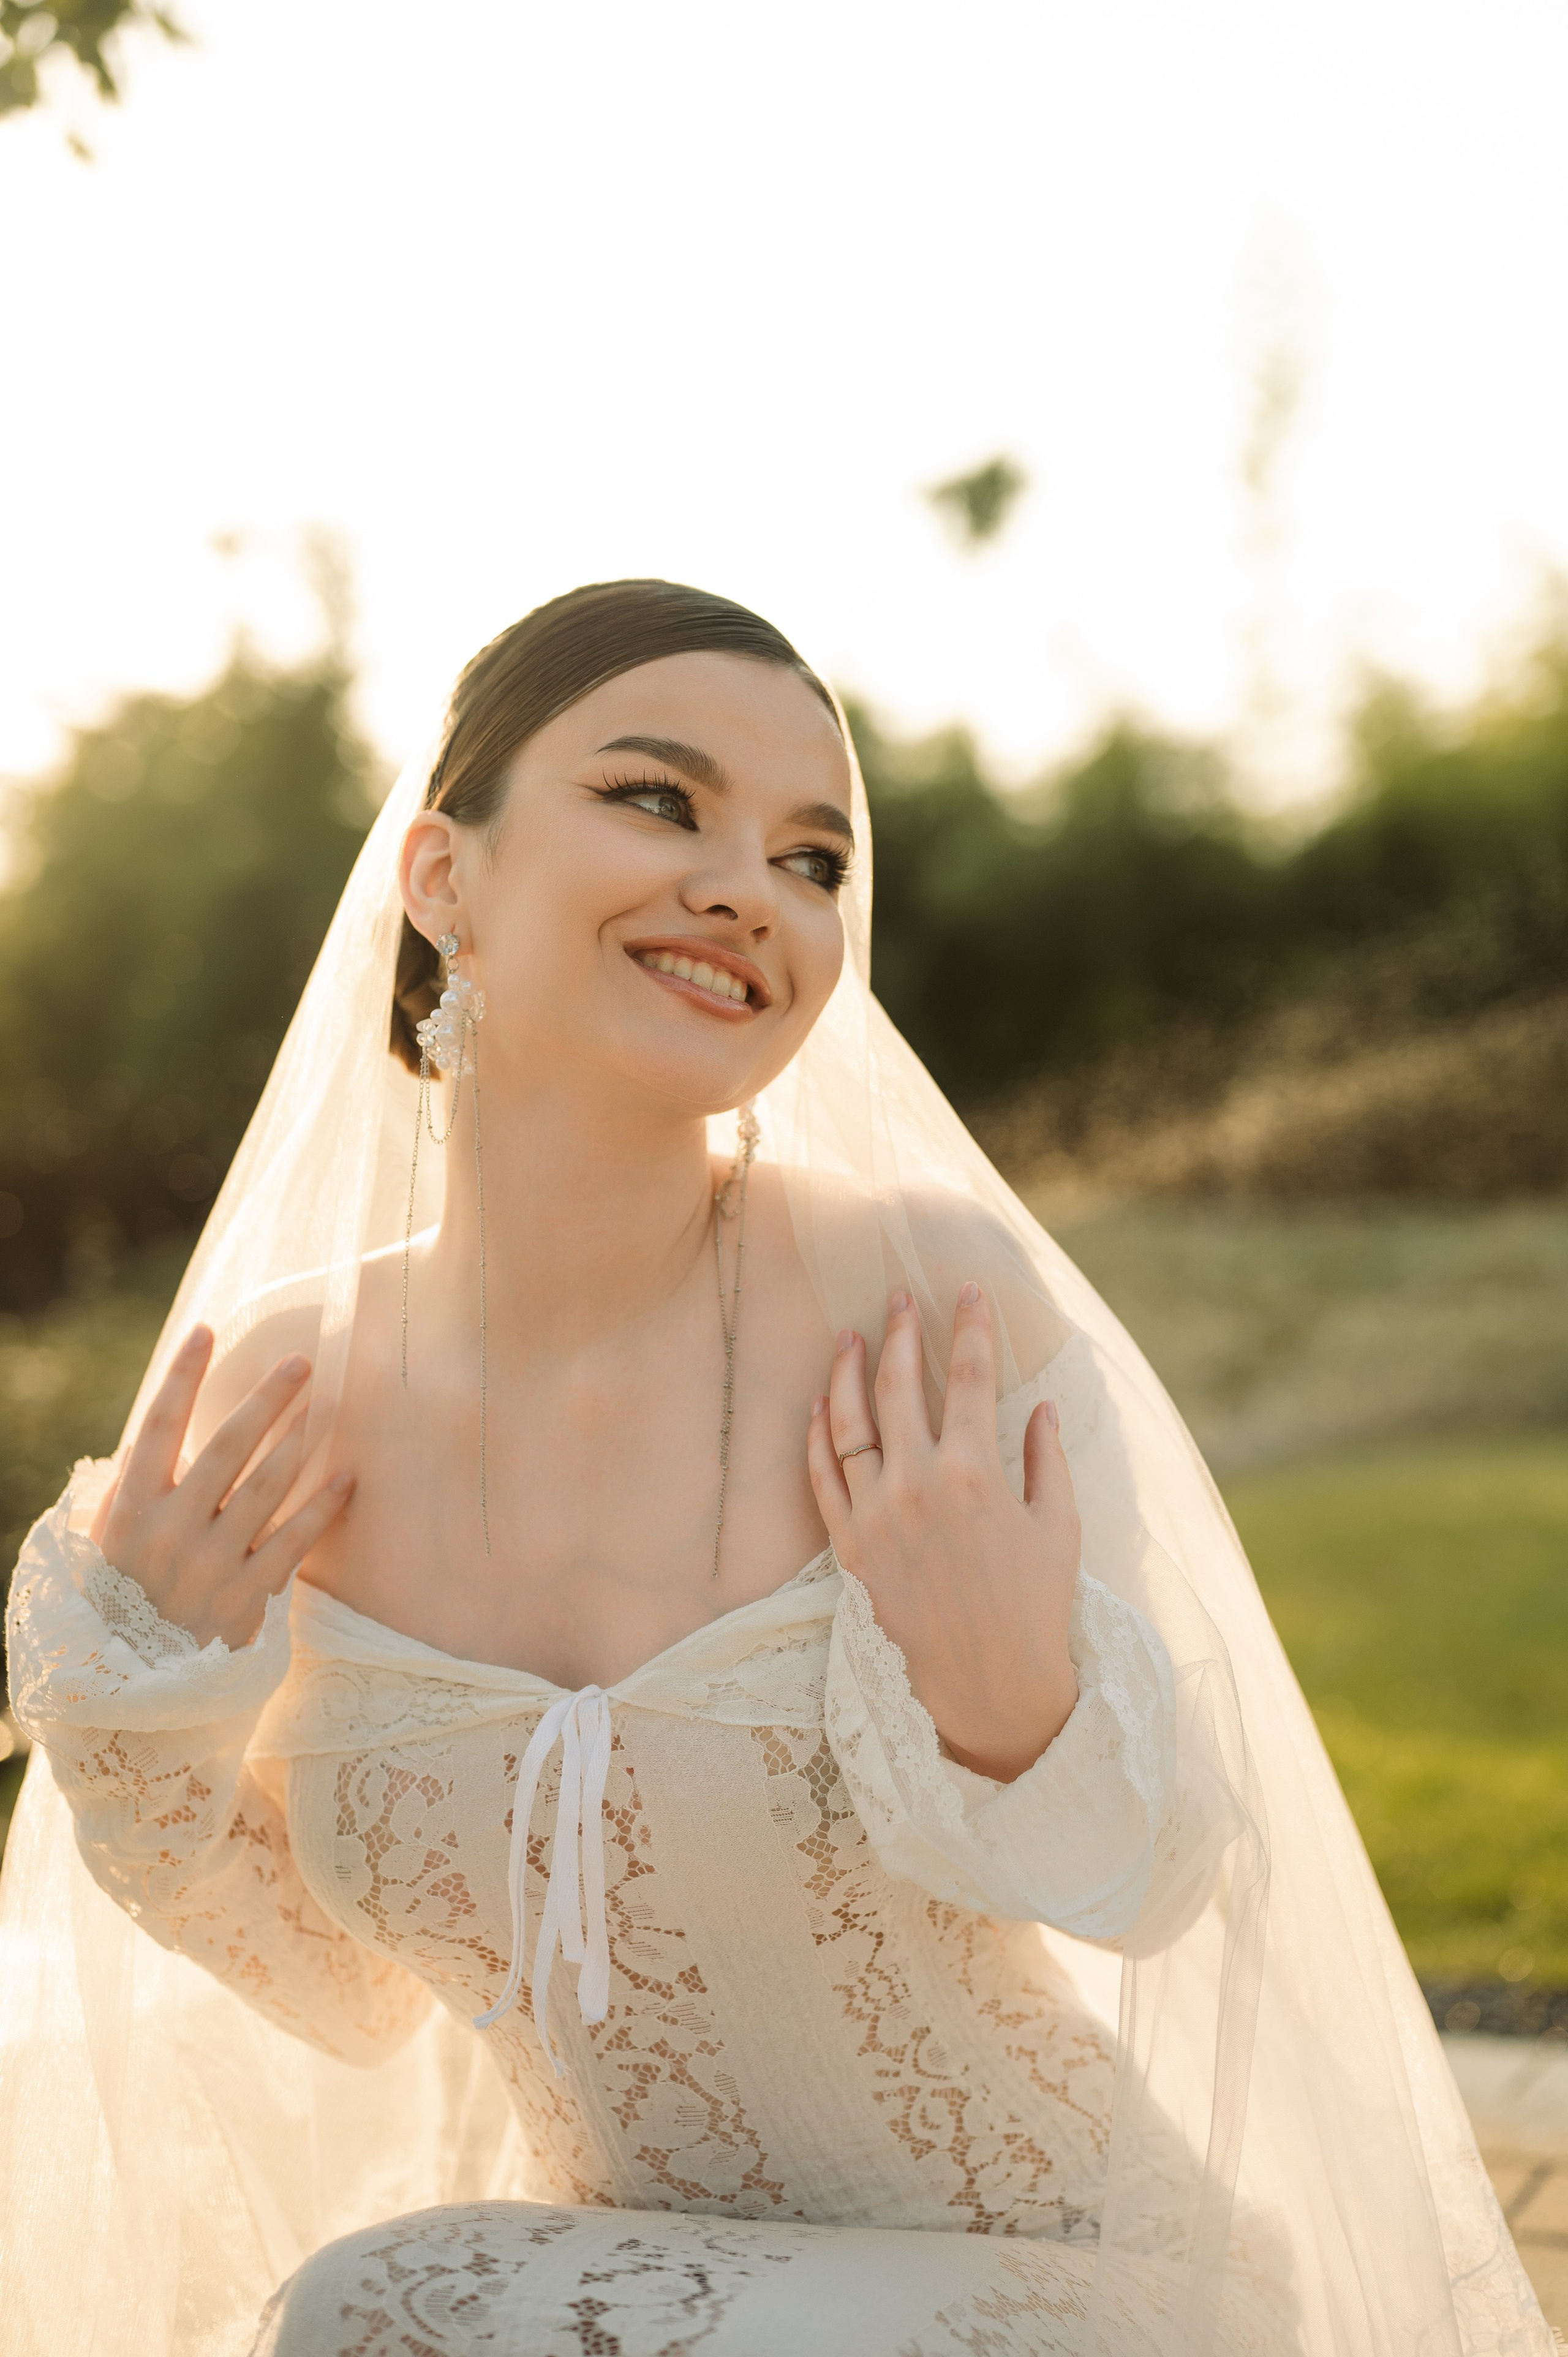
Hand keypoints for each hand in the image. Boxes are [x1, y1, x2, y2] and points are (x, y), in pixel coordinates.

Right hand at [90, 1325, 353, 1651]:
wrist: (131, 1686)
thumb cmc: (119, 1601)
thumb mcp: (105, 1544)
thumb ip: (129, 1490)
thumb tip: (149, 1438)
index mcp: (132, 1510)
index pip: (158, 1427)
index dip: (181, 1376)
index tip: (204, 1330)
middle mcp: (172, 1531)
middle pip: (227, 1447)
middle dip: (266, 1399)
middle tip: (301, 1360)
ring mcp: (212, 1564)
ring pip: (266, 1488)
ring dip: (298, 1442)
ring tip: (322, 1407)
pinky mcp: (247, 1597)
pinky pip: (294, 1541)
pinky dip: (322, 1507)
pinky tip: (346, 1477)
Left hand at [807, 1284, 1080, 1782]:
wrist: (989, 1685)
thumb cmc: (1035, 1605)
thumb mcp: (1058, 1526)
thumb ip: (1047, 1459)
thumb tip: (1041, 1407)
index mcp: (975, 1474)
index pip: (971, 1379)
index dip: (971, 1327)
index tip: (968, 1289)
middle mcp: (918, 1486)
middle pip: (901, 1387)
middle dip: (902, 1333)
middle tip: (899, 1296)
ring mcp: (877, 1516)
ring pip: (849, 1424)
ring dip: (848, 1373)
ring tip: (850, 1337)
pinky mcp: (851, 1548)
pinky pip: (822, 1478)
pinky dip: (816, 1436)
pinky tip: (819, 1405)